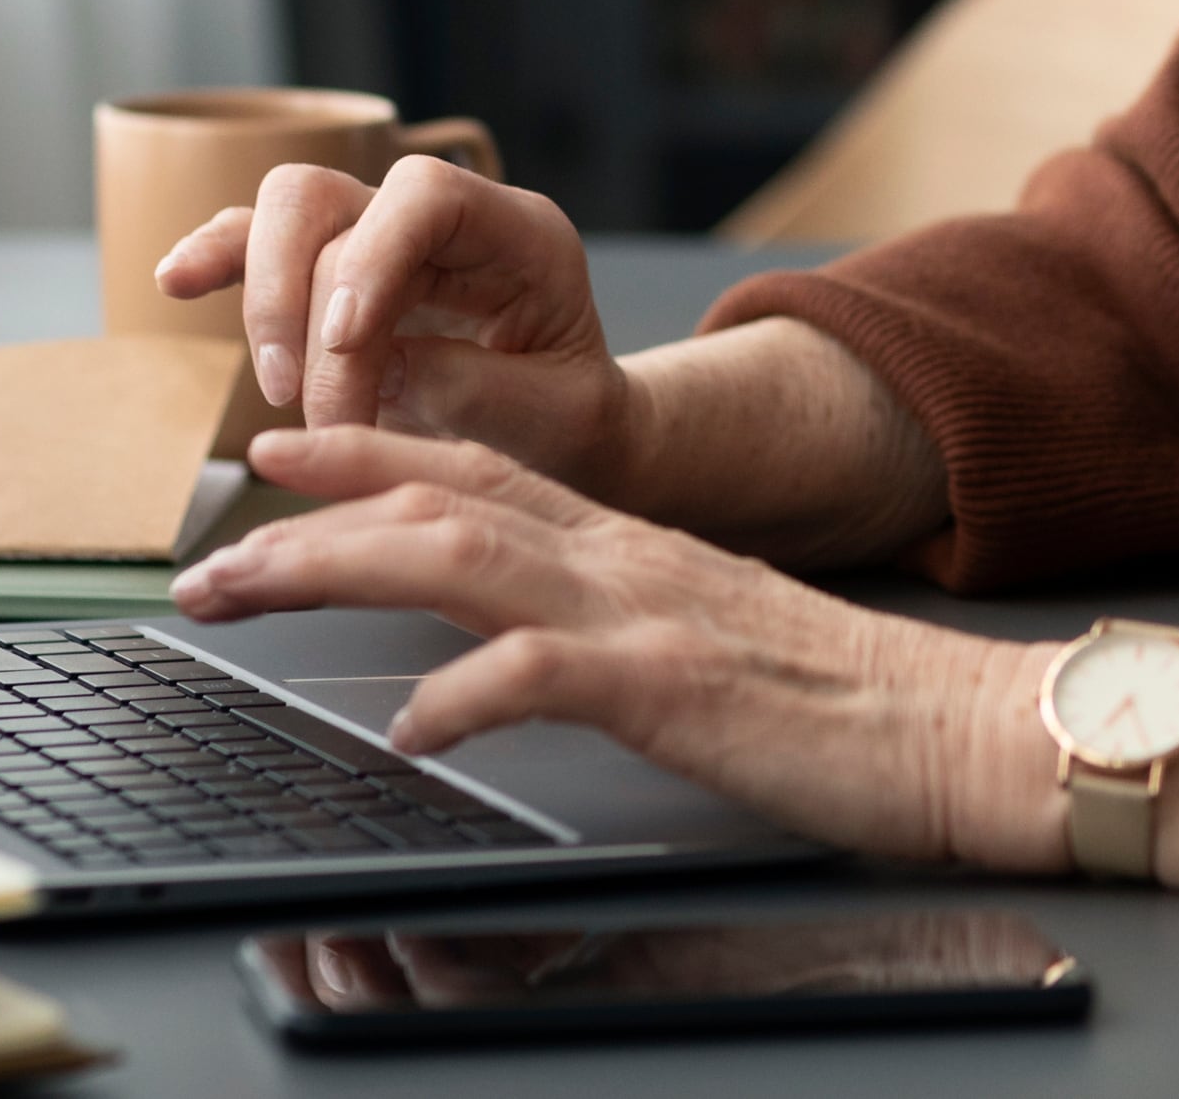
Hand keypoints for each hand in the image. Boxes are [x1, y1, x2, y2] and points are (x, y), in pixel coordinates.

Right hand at [153, 158, 633, 494]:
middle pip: (331, 196)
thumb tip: (375, 360)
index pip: (427, 194)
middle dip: (298, 300)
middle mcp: (442, 221)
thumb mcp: (551, 417)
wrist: (568, 433)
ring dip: (263, 305)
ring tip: (281, 395)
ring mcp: (381, 240)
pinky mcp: (333, 277)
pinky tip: (176, 281)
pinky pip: (260, 245)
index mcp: (519, 234)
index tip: (346, 343)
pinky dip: (218, 261)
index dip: (372, 257)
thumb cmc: (572, 420)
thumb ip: (469, 385)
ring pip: (284, 215)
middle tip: (307, 404)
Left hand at [172, 428, 1065, 873]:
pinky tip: (410, 727)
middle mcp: (627, 559)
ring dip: (337, 565)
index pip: (480, 469)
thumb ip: (616, 626)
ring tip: (245, 594)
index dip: (371, 450)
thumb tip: (519, 657)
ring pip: (463, 557)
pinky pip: (547, 676)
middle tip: (208, 546)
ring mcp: (649, 614)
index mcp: (633, 545)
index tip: (281, 450)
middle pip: (441, 498)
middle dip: (309, 511)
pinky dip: (466, 695)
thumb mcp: (707, 640)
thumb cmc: (845, 704)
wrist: (969, 728)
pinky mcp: (678, 687)